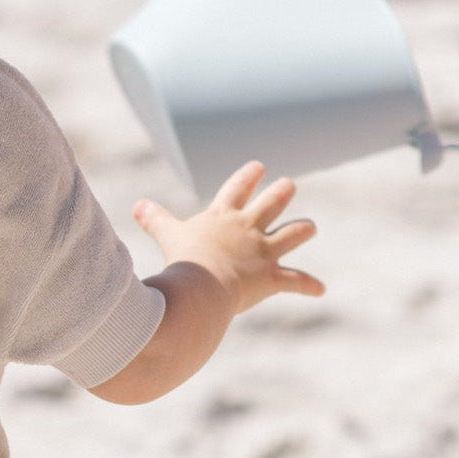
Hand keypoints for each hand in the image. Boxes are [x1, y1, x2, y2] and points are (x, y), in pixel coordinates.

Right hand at [133, 162, 320, 314]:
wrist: (202, 285)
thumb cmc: (184, 260)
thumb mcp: (168, 234)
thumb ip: (155, 219)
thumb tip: (137, 205)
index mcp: (223, 216)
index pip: (238, 188)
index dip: (248, 176)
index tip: (259, 167)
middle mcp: (248, 229)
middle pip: (271, 203)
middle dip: (281, 192)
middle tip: (289, 184)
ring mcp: (263, 252)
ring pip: (291, 235)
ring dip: (302, 230)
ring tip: (310, 227)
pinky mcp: (270, 277)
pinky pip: (295, 281)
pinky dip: (308, 285)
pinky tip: (320, 290)